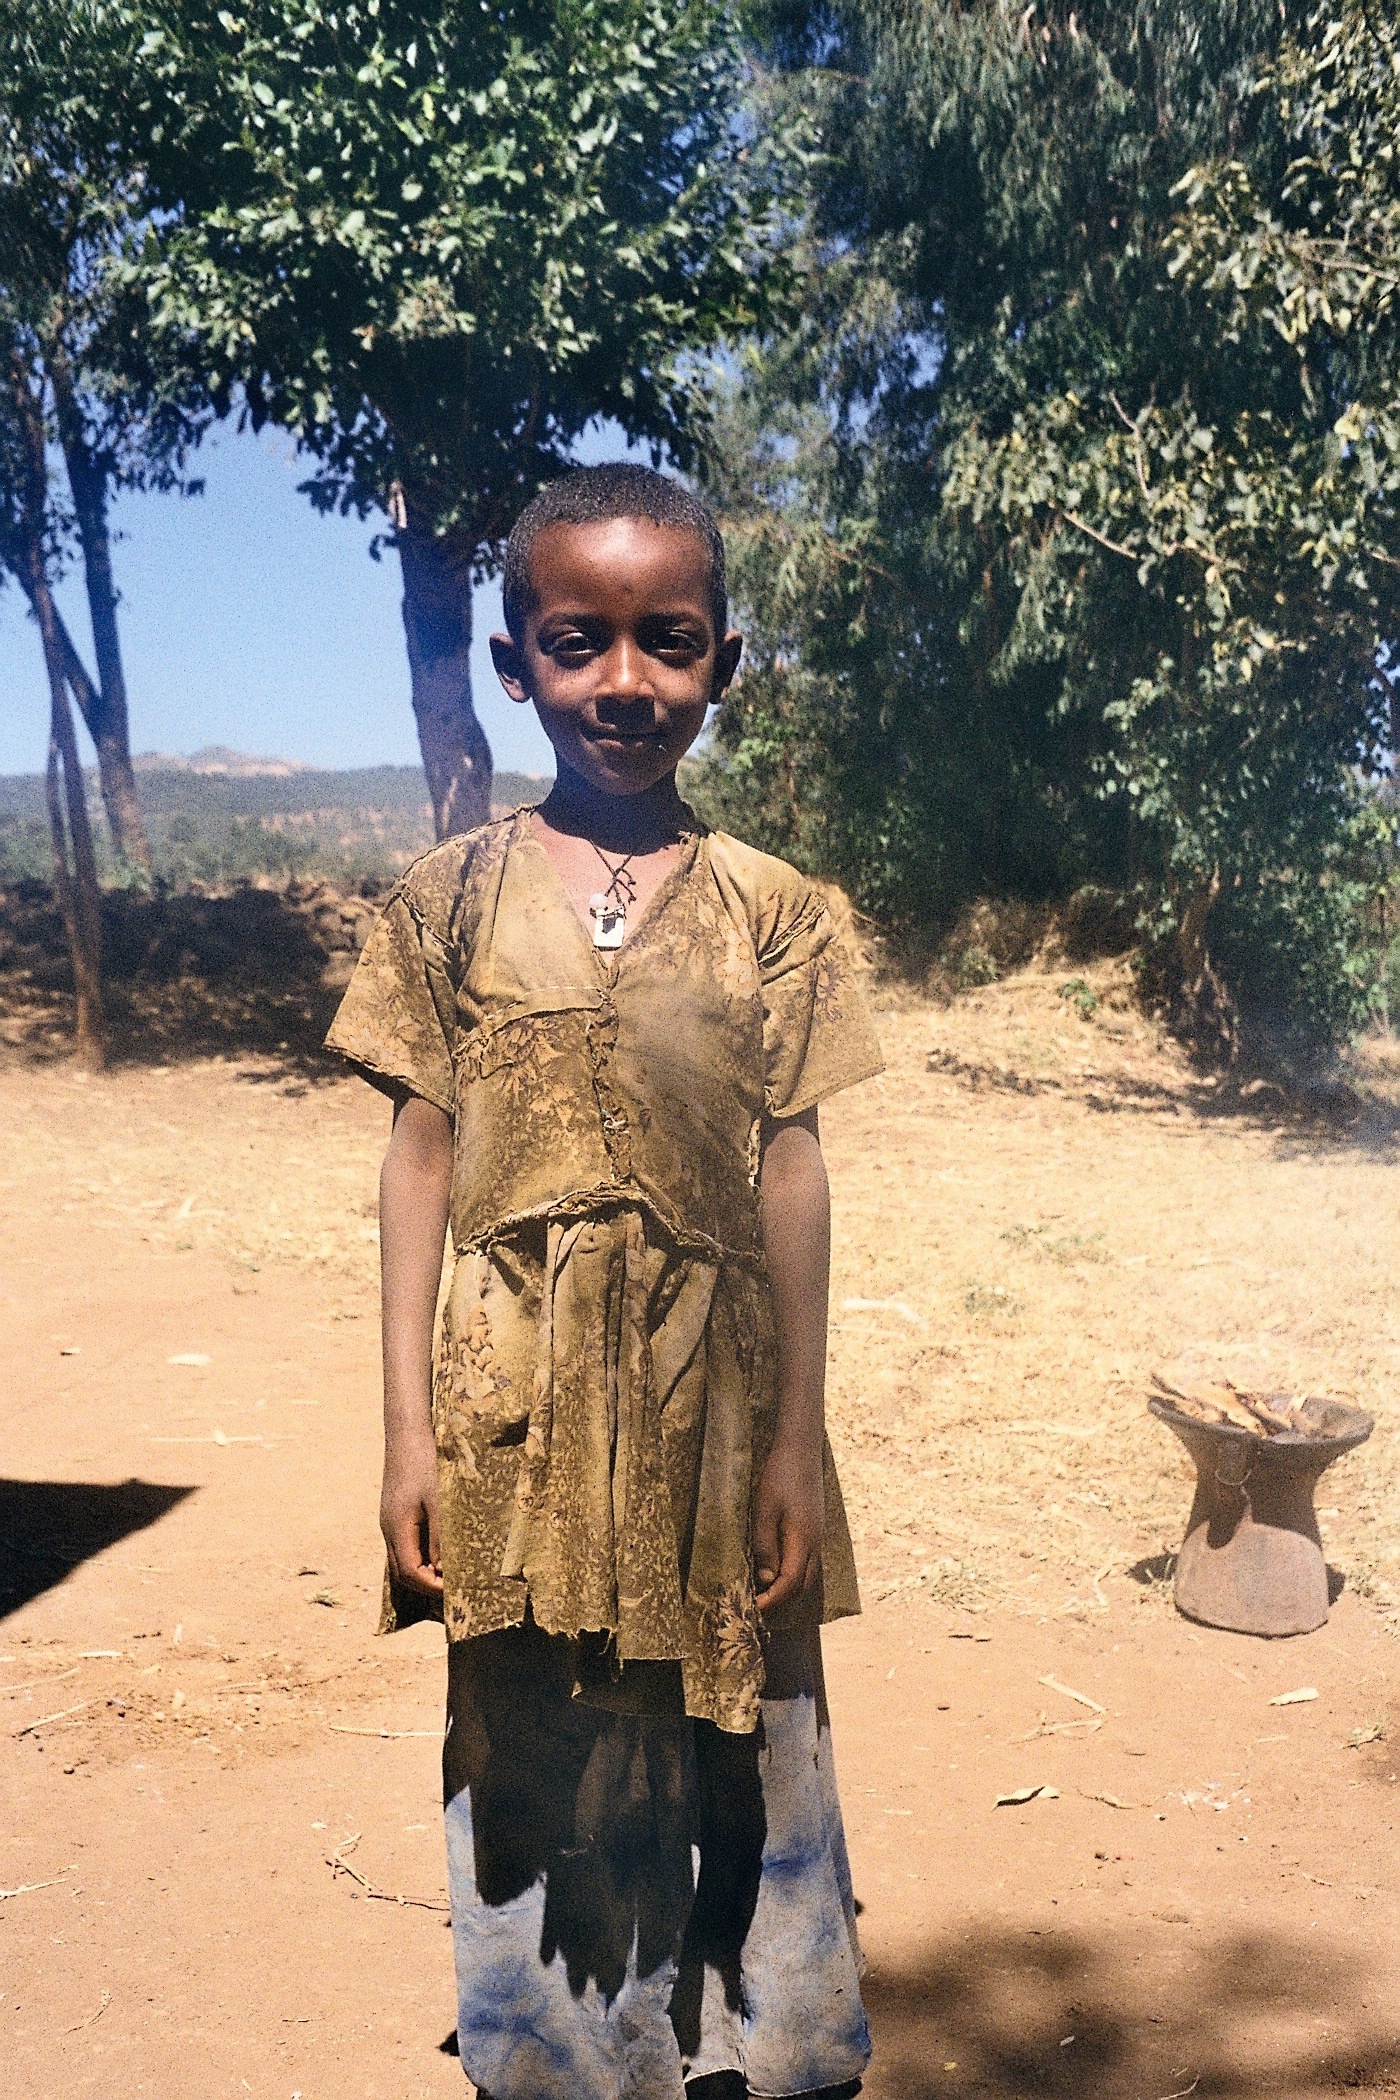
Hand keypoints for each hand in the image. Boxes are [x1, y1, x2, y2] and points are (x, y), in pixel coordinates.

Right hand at [380, 1424, 442, 1596]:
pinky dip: (423, 1555)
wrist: (407, 1431)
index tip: (458, 1590)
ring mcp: (390, 1520)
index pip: (411, 1573)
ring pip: (403, 1559)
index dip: (434, 1587)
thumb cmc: (426, 1462)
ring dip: (425, 1571)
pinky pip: (406, 1544)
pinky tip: (442, 1551)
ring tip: (452, 1573)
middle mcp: (388, 1529)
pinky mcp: (396, 1512)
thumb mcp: (439, 1500)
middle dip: (428, 1585)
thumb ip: (441, 1536)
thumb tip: (443, 1571)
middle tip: (457, 1588)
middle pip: (403, 1572)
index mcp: (397, 1528)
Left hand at [752, 1439, 822, 1613]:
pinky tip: (775, 1570)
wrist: (801, 1450)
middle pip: (803, 1586)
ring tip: (763, 1592)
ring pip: (807, 1575)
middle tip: (756, 1605)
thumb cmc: (779, 1478)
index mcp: (803, 1541)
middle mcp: (815, 1543)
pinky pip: (807, 1562)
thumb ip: (765, 1547)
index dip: (772, 1600)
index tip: (753, 1609)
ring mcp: (817, 1536)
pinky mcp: (814, 1529)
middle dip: (781, 1600)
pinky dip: (792, 1575)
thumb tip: (765, 1580)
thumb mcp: (763, 1511)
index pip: (790, 1583)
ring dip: (788, 1589)